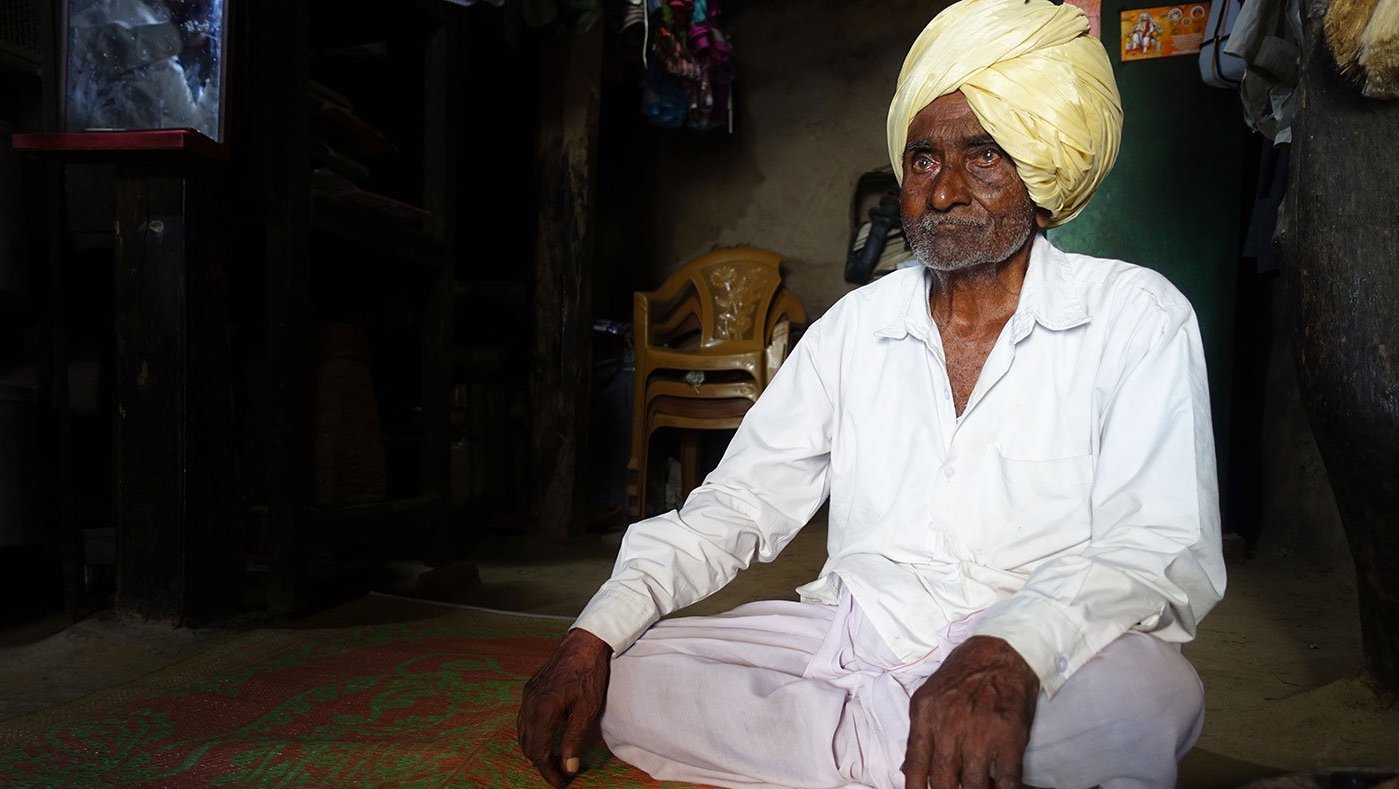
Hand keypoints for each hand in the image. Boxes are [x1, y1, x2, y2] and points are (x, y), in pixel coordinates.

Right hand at [517, 628, 612, 786]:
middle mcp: (530, 703)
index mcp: (543, 710)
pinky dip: (532, 733)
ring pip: (522, 732)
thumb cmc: (589, 674)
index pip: (538, 751)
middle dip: (540, 762)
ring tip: (553, 758)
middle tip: (559, 773)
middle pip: (527, 744)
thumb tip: (569, 766)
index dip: (548, 771)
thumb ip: (574, 740)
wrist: (584, 643)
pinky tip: (546, 736)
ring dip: (535, 748)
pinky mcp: (530, 688)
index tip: (561, 781)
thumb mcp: (586, 710)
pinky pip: (524, 718)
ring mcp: (528, 695)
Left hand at [903, 636, 1039, 788]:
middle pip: (944, 781)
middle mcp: (950, 725)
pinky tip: (1000, 786)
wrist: (1002, 651)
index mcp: (926, 714)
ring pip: (974, 786)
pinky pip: (1007, 779)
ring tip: (978, 785)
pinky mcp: (1009, 736)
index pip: (915, 767)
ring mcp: (980, 732)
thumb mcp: (931, 697)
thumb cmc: (965, 674)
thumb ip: (920, 732)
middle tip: (953, 788)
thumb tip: (910, 770)